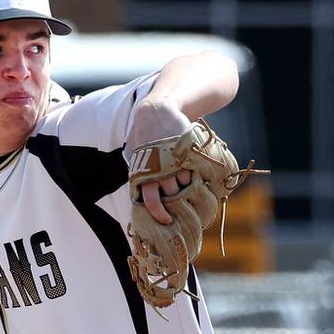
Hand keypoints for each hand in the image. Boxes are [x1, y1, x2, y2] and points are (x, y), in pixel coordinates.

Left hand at [127, 95, 191, 224]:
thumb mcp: (134, 156)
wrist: (157, 111)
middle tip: (185, 214)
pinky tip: (199, 180)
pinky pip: (195, 174)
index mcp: (141, 174)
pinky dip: (198, 180)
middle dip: (178, 208)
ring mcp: (173, 163)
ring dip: (188, 192)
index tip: (167, 222)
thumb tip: (141, 196)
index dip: (159, 214)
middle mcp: (157, 171)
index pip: (151, 202)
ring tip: (191, 192)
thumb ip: (138, 174)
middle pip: (171, 198)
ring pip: (185, 188)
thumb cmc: (143, 135)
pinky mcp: (187, 155)